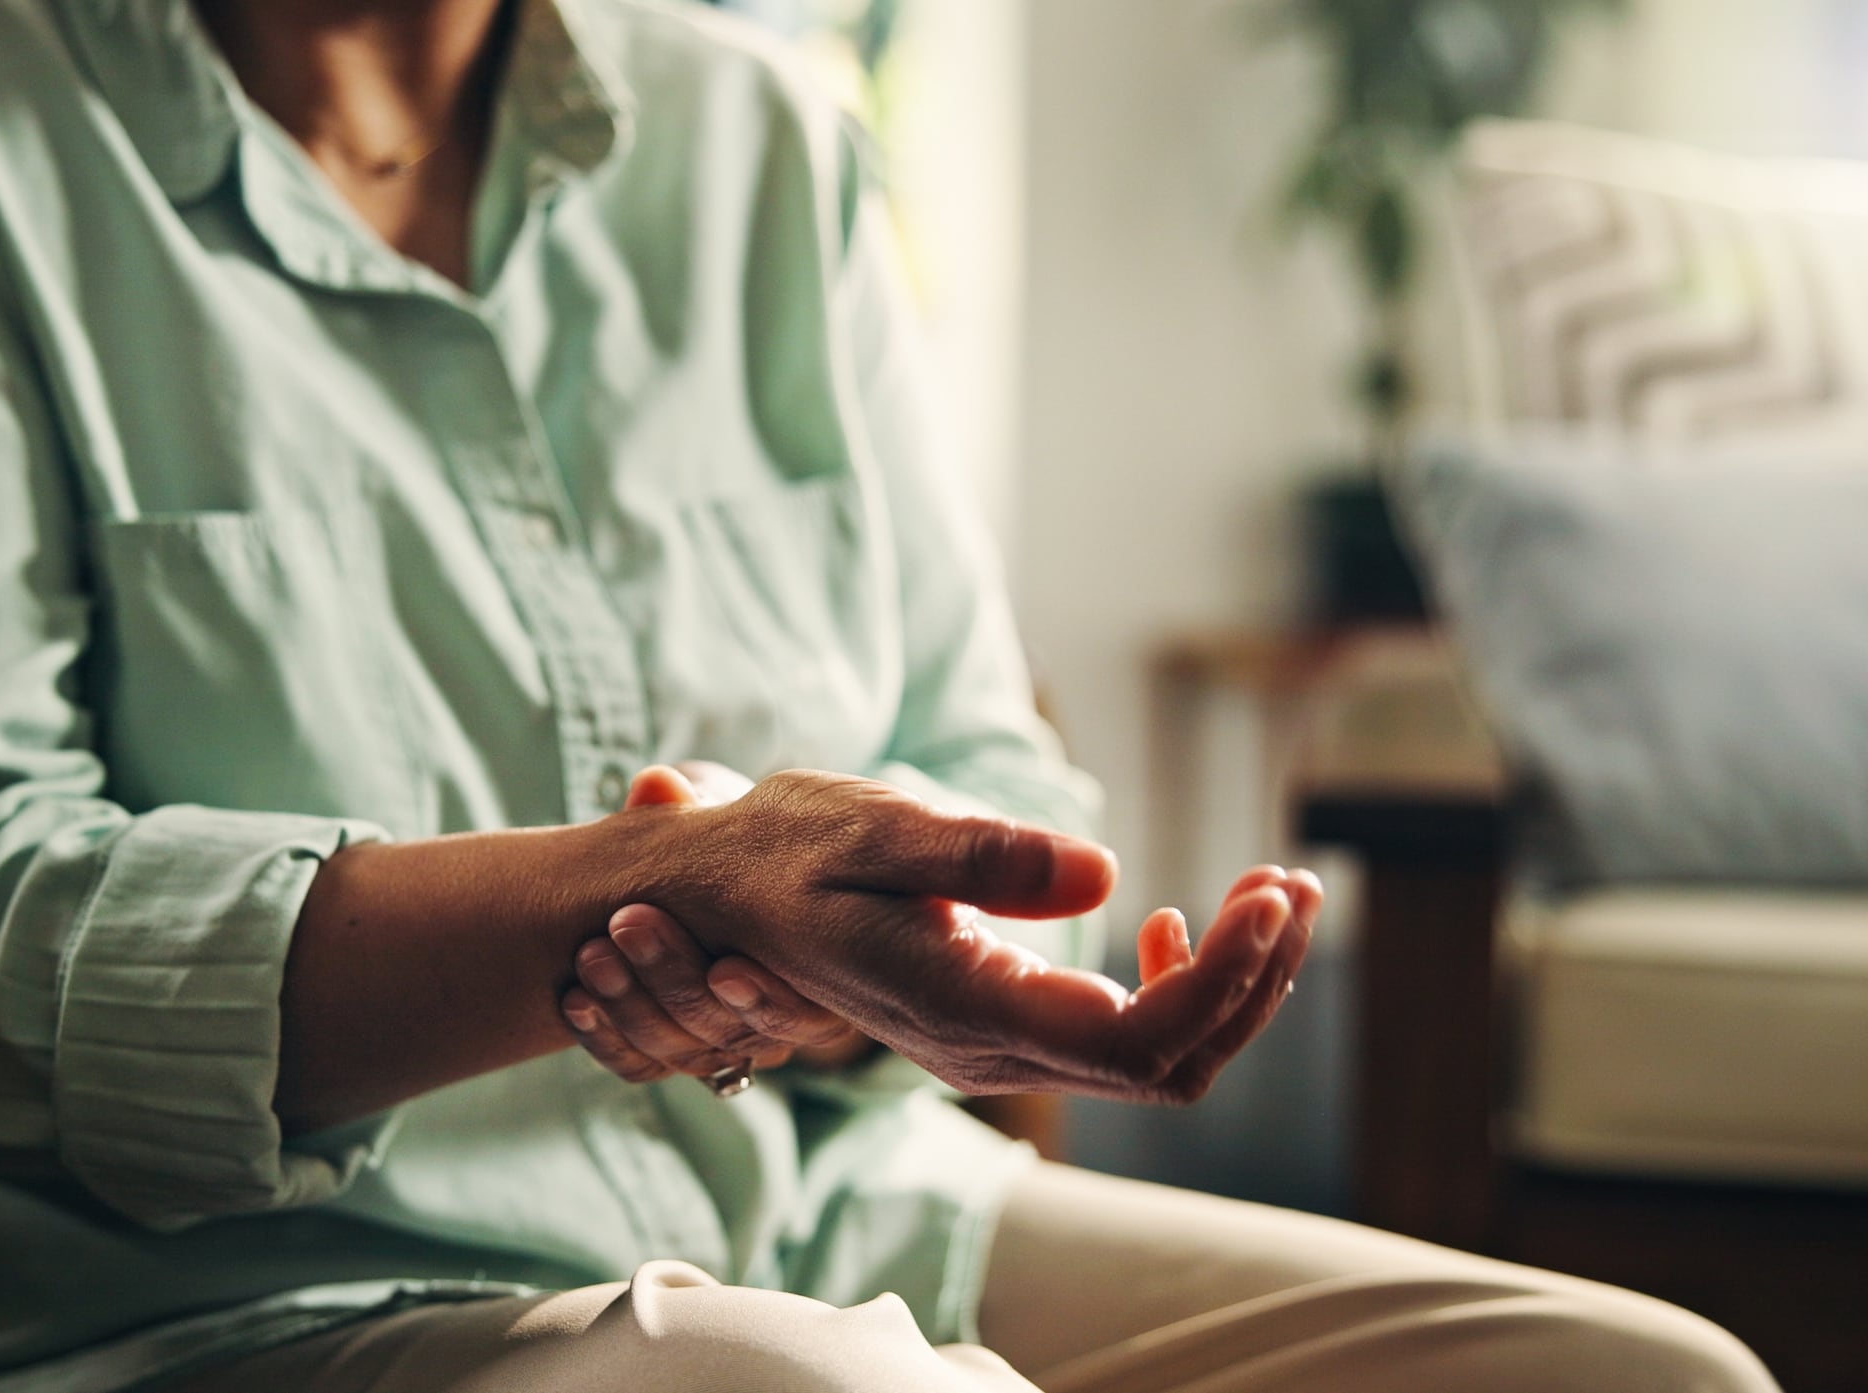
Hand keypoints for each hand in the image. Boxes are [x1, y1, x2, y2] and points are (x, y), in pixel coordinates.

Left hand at [563, 762, 870, 1081]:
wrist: (692, 873)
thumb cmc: (729, 839)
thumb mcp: (724, 812)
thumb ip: (699, 803)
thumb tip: (656, 786)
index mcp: (814, 968)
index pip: (802, 1017)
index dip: (766, 1001)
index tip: (725, 966)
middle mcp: (769, 1019)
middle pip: (728, 1033)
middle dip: (674, 981)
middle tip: (627, 923)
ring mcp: (713, 1040)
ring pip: (676, 1052)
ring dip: (629, 1005)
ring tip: (590, 953)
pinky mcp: (663, 1052)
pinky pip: (635, 1064)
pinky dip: (602, 1036)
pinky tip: (574, 999)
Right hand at [613, 767, 1317, 1102]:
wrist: (710, 900)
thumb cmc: (780, 850)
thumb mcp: (871, 824)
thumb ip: (978, 854)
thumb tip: (1100, 872)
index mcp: (963, 1007)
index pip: (1136, 1039)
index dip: (1224, 980)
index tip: (1265, 891)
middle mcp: (987, 1050)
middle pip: (1169, 1062)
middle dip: (1254, 978)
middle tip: (1292, 879)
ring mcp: (994, 1049)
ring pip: (1156, 1060)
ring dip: (1232, 982)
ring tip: (1272, 889)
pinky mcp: (999, 1028)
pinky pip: (1119, 1040)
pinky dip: (1178, 984)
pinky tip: (1171, 920)